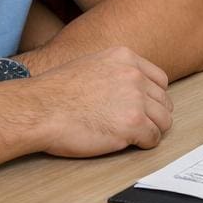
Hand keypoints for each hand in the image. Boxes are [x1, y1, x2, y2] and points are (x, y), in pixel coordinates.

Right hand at [29, 46, 174, 157]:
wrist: (38, 110)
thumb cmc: (54, 94)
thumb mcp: (89, 65)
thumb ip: (113, 72)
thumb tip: (126, 87)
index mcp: (125, 58)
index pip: (159, 80)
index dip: (153, 98)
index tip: (145, 108)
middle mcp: (134, 75)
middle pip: (164, 101)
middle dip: (154, 115)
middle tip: (140, 126)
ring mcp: (136, 99)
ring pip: (164, 121)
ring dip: (151, 131)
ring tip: (133, 136)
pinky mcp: (133, 124)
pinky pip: (153, 138)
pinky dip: (144, 144)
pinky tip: (128, 144)